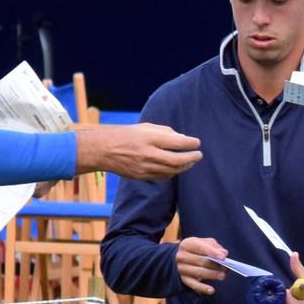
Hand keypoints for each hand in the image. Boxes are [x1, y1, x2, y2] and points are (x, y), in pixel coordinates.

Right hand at [79, 122, 201, 179]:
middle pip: (177, 160)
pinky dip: (173, 172)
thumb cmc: (127, 135)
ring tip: (191, 161)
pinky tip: (177, 168)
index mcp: (149, 138)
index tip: (196, 142)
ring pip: (172, 170)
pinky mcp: (142, 176)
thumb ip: (165, 131)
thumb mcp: (145, 127)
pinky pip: (163, 176)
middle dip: (191, 158)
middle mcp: (148, 153)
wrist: (104, 151)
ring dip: (184, 166)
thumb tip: (183, 138)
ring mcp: (145, 167)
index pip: (176, 142)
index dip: (190, 143)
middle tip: (199, 155)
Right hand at [176, 236, 226, 295]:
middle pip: (200, 261)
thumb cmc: (198, 249)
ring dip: (212, 275)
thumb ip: (215, 247)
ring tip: (222, 276)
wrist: (184, 258)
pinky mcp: (184, 279)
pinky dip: (203, 288)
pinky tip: (212, 290)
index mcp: (187, 244)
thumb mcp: (206, 243)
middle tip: (225, 268)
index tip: (223, 257)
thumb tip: (224, 253)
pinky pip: (194, 285)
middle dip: (214, 264)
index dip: (212, 252)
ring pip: (199, 272)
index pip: (200, 247)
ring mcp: (182, 268)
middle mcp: (182, 256)